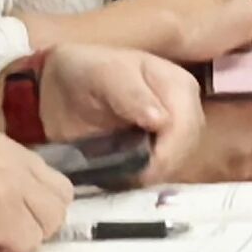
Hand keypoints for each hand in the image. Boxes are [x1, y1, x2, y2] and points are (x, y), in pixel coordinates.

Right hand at [0, 124, 69, 251]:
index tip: (6, 218)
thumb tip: (0, 208)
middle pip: (58, 194)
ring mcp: (9, 183)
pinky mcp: (2, 213)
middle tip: (5, 236)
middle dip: (38, 220)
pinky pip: (28, 241)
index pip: (40, 172)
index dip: (29, 201)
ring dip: (25, 237)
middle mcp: (7, 154)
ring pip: (49, 219)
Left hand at [24, 42, 207, 179]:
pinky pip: (166, 167)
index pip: (185, 127)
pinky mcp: (164, 144)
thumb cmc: (84, 73)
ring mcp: (178, 127)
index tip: (140, 172)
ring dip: (155, 173)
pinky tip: (128, 174)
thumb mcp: (104, 75)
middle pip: (187, 147)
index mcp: (178, 85)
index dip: (167, 152)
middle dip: (162, 166)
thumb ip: (130, 94)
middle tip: (129, 178)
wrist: (63, 85)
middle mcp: (186, 107)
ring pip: (180, 160)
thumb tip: (161, 121)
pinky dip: (148, 175)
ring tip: (125, 175)